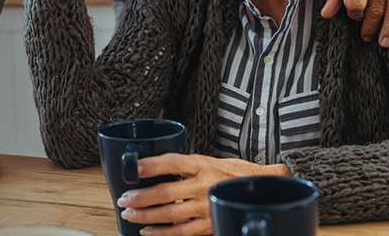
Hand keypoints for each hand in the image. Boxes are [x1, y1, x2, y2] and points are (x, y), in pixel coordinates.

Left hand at [115, 153, 291, 235]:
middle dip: (140, 197)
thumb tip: (153, 169)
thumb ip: (187, 167)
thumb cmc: (234, 174)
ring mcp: (208, 206)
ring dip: (146, 216)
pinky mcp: (211, 224)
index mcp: (204, 164)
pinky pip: (182, 232)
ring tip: (130, 214)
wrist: (265, 189)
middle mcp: (205, 184)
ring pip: (170, 214)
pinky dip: (162, 233)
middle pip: (166, 192)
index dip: (152, 165)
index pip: (173, 162)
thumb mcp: (212, 161)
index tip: (134, 168)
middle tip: (123, 199)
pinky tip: (148, 232)